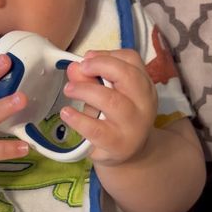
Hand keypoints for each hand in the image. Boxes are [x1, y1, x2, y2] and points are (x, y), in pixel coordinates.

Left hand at [60, 49, 157, 165]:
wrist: (130, 156)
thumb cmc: (116, 119)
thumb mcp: (106, 95)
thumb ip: (91, 79)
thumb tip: (74, 67)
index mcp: (144, 85)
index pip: (132, 60)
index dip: (107, 55)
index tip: (87, 58)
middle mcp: (144, 104)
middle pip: (128, 76)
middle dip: (101, 66)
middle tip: (81, 68)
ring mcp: (133, 126)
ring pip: (112, 101)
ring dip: (85, 90)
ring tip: (69, 90)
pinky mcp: (118, 145)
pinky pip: (96, 129)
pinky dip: (78, 119)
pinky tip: (67, 113)